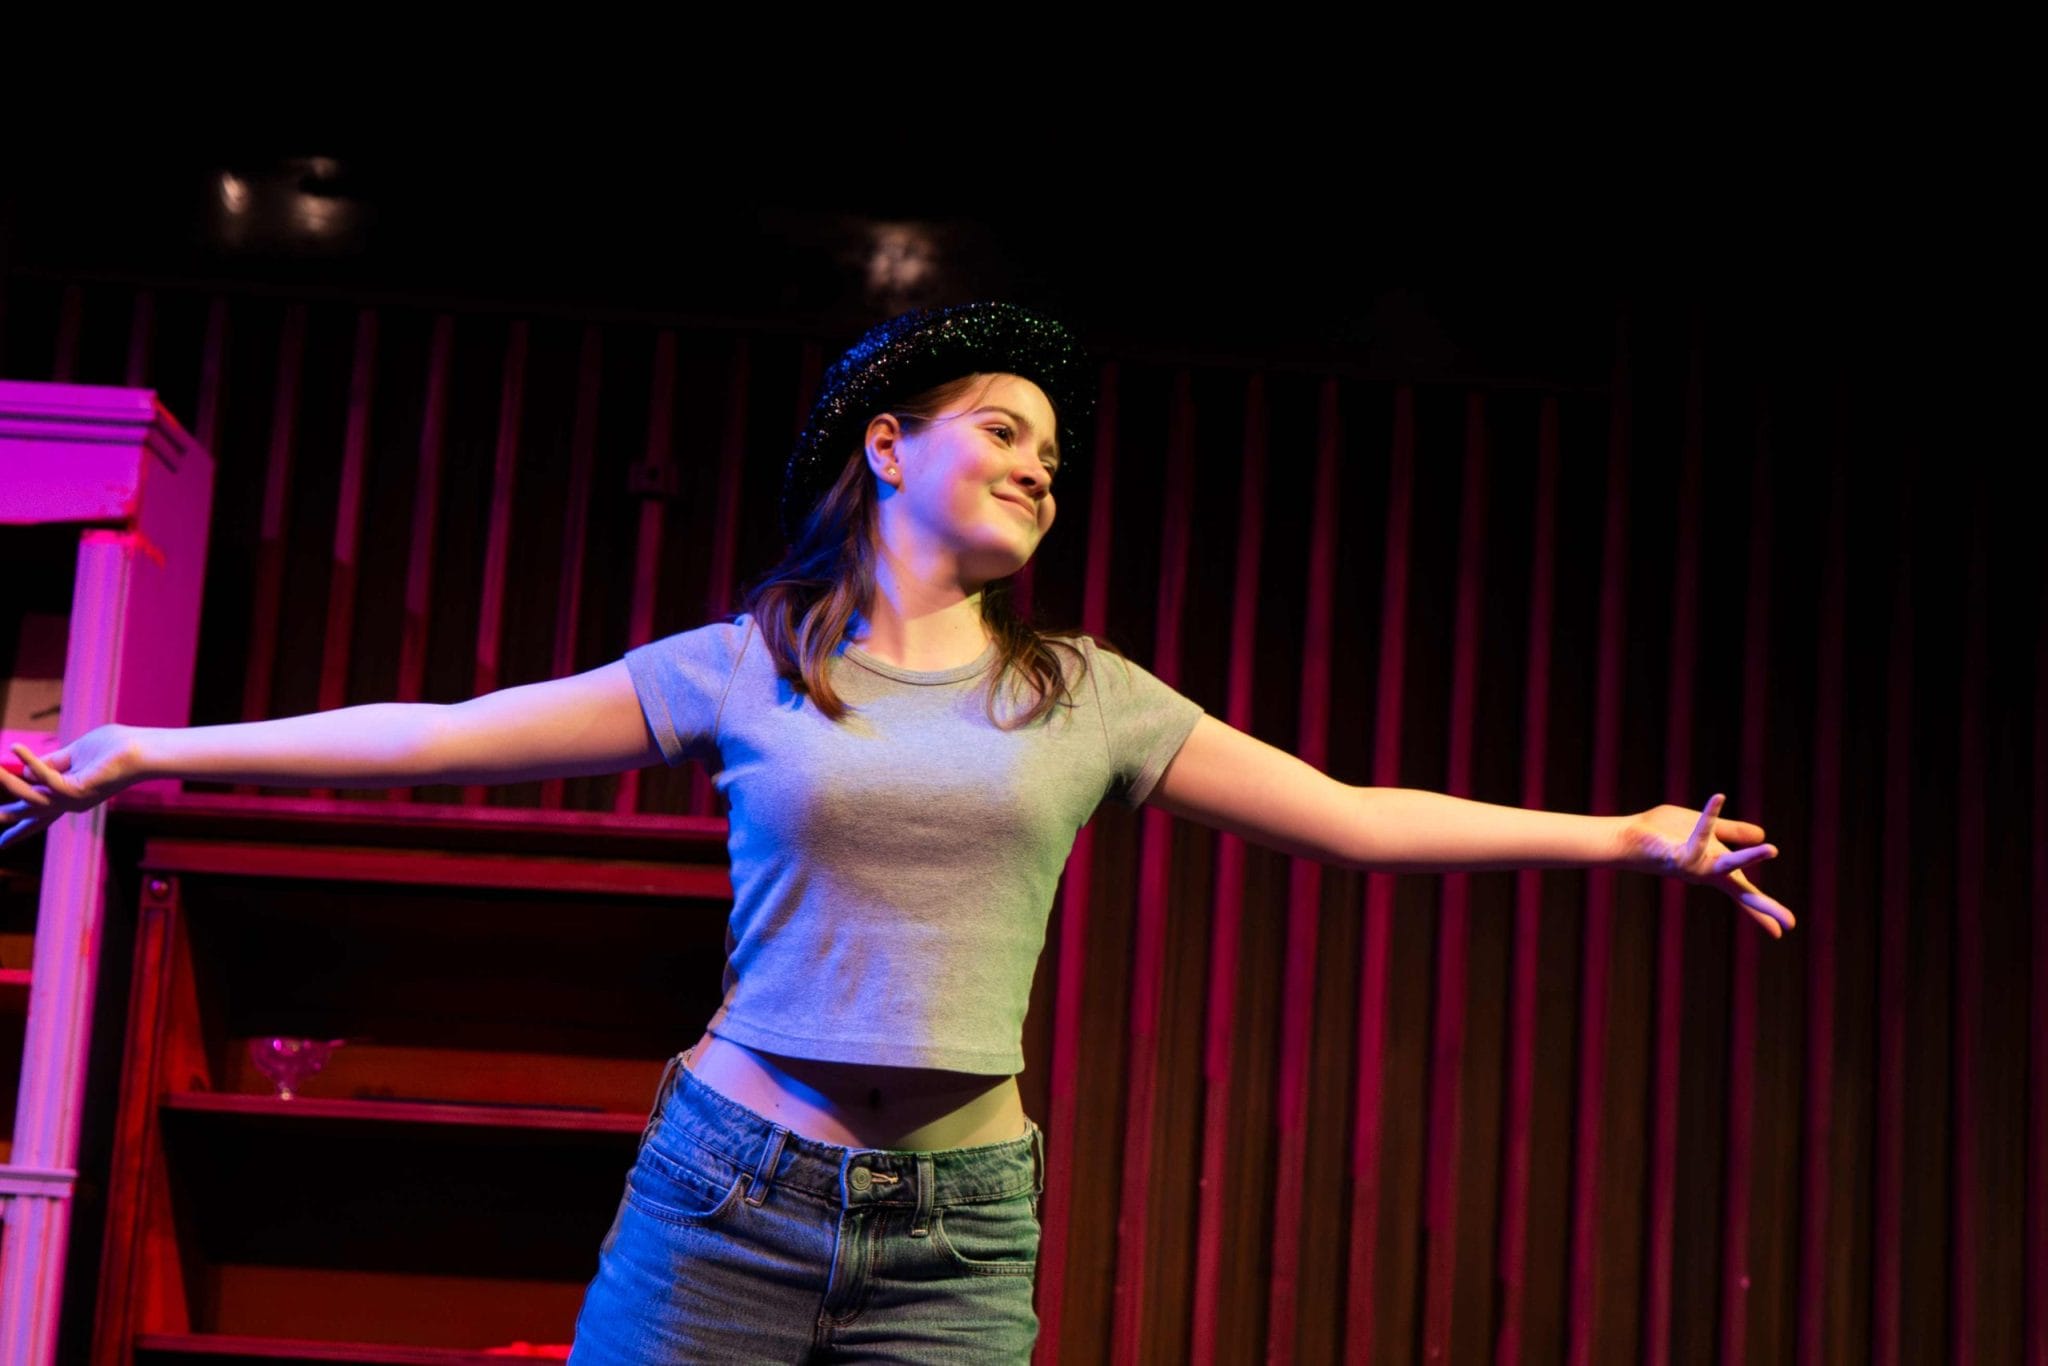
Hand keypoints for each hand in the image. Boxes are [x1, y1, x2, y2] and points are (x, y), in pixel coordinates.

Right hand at [0, 725, 143, 852]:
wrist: (141, 749)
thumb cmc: (113, 748)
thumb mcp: (74, 755)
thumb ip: (50, 763)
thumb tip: (24, 771)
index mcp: (69, 797)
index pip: (38, 816)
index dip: (18, 830)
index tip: (1, 844)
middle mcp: (69, 803)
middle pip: (30, 817)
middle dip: (8, 820)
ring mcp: (73, 800)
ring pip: (29, 798)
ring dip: (7, 783)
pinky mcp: (76, 790)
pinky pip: (43, 777)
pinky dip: (28, 761)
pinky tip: (15, 748)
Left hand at [1616, 793, 1794, 937]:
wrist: (1630, 835)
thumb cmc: (1665, 834)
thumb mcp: (1708, 831)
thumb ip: (1733, 832)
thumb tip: (1762, 835)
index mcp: (1717, 869)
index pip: (1746, 893)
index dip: (1766, 910)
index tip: (1787, 929)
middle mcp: (1706, 872)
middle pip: (1741, 893)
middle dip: (1764, 907)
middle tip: (1788, 923)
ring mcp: (1692, 866)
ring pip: (1725, 864)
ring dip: (1749, 857)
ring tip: (1773, 849)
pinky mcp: (1676, 854)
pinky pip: (1697, 833)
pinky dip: (1709, 816)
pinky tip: (1718, 798)